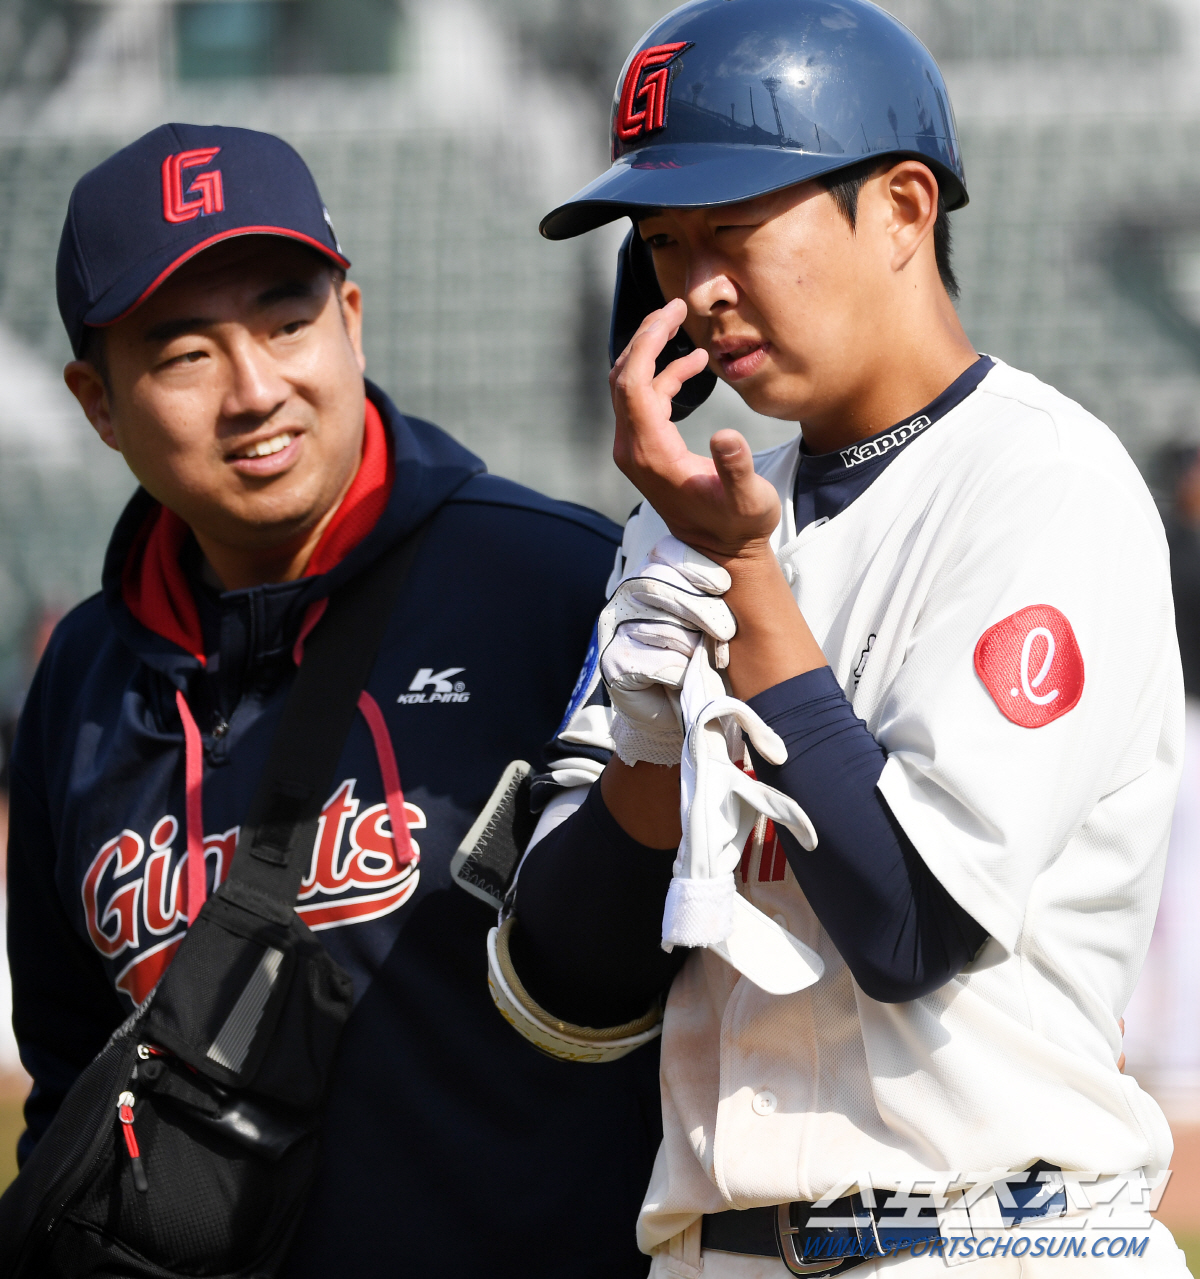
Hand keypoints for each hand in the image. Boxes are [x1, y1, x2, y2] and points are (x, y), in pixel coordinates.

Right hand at [599, 536, 734, 765]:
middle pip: (663, 585)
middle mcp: (627, 596)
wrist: (683, 709)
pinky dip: (679, 675)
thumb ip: (714, 597)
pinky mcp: (614, 664)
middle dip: (704, 610)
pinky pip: (659, 663)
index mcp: (652, 574)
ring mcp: (615, 629)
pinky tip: (679, 681)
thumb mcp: (713, 619)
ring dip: (693, 650)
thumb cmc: (702, 657)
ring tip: (700, 662)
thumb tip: (728, 581)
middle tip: (726, 633)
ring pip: (665, 628)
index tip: (722, 585)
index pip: (666, 552)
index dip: (696, 566)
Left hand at [610, 298, 780, 560]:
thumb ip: (736, 468)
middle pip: (624, 378)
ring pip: (629, 387)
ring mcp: (635, 451)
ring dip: (652, 354)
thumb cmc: (738, 525)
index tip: (672, 314)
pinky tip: (692, 364)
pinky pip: (642, 401)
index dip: (649, 343)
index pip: (635, 384)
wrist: (722, 553)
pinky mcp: (644, 451)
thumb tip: (727, 435)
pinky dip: (662, 377)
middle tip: (674, 308)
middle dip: (646, 338)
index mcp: (652, 454)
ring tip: (682, 326)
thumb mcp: (748, 499)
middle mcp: (634, 450)